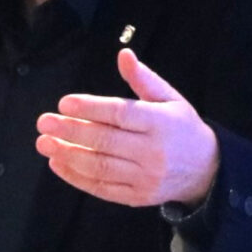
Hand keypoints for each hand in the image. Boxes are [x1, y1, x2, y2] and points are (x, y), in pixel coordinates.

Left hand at [36, 48, 219, 210]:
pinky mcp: (137, 197)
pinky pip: (101, 189)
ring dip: (68, 155)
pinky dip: (76, 178)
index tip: (64, 103)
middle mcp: (153, 151)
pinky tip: (58, 163)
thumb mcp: (171, 99)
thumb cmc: (182, 128)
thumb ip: (144, 79)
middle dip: (70, 131)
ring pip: (100, 167)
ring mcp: (145, 178)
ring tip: (44, 143)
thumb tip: (123, 54)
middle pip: (105, 141)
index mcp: (161, 122)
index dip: (90, 108)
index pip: (120, 114)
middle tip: (44, 122)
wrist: (207, 170)